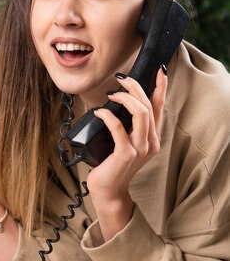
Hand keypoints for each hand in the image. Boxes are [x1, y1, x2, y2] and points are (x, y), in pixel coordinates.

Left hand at [86, 67, 167, 239]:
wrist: (108, 189)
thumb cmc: (112, 163)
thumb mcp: (124, 141)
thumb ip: (126, 125)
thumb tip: (116, 102)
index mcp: (152, 138)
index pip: (160, 108)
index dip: (160, 88)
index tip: (159, 71)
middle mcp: (151, 142)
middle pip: (148, 106)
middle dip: (136, 87)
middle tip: (121, 79)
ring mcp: (140, 149)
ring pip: (140, 114)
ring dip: (125, 98)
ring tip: (111, 94)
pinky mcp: (126, 154)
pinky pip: (118, 127)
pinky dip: (108, 116)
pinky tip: (98, 112)